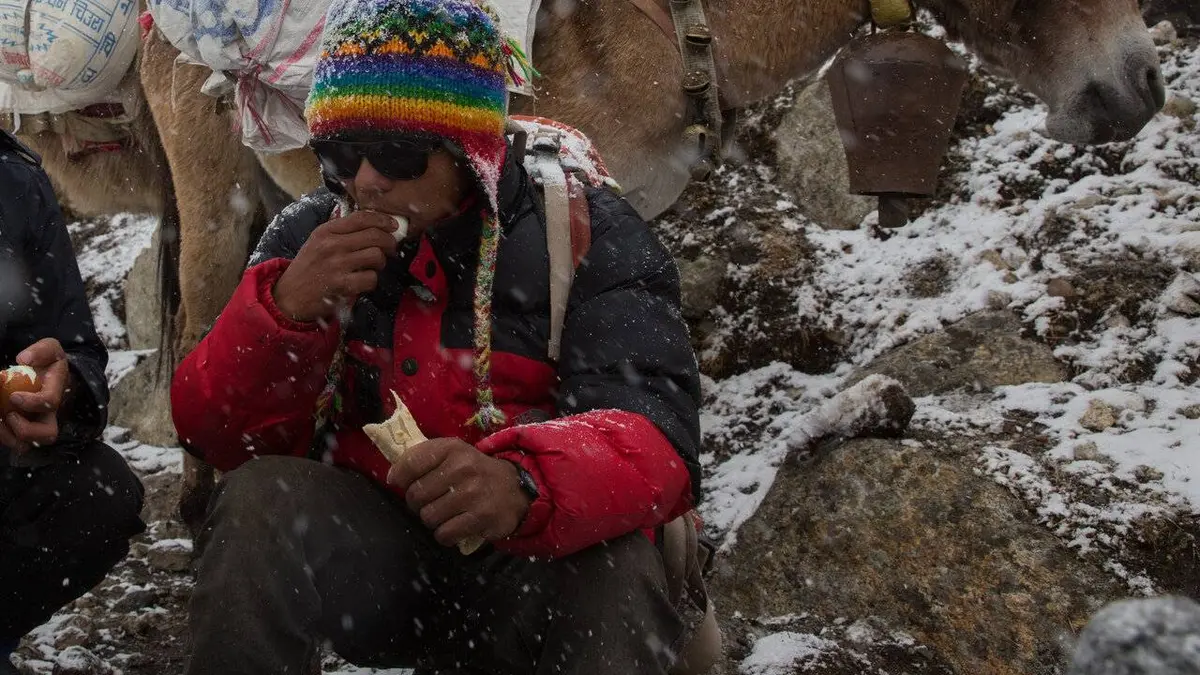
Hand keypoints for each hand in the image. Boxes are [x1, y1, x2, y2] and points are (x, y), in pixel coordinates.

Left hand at [1, 338, 68, 452]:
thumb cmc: (47, 361)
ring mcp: (36, 424)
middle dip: (25, 430)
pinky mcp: (22, 429)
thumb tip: (23, 360)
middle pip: (47, 435)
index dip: (33, 403)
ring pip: (27, 444)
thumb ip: (40, 350)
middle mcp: (48, 414)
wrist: (47, 373)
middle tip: (9, 415)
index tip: (14, 396)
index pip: (51, 403)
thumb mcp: (50, 348)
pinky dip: (1, 435)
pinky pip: (12, 442)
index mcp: (56, 392)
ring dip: (8, 437)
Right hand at [273, 211, 398, 322]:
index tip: (393, 226)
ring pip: (376, 256)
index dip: (383, 220)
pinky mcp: (342, 285)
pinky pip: (371, 278)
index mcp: (326, 231)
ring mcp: (337, 265)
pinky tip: (363, 282)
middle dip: (389, 242)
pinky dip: (371, 281)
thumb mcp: (318, 242)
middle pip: (375, 236)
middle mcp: (332, 245)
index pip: (362, 217)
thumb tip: (375, 225)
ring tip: (372, 267)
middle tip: (390, 249)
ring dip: (380, 263)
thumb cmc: (309, 267)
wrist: (290, 296)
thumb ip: (341, 232)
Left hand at [386, 438, 531, 547]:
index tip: (403, 483)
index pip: (410, 463)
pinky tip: (455, 526)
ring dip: (433, 520)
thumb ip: (422, 459)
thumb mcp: (452, 454)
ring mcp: (473, 493)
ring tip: (446, 513)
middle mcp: (463, 468)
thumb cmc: (474, 472)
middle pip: (416, 495)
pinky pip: (445, 534)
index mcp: (451, 449)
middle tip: (432, 501)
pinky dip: (445, 535)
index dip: (400, 477)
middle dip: (418, 503)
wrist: (515, 488)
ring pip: (428, 517)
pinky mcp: (481, 517)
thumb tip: (392, 478)